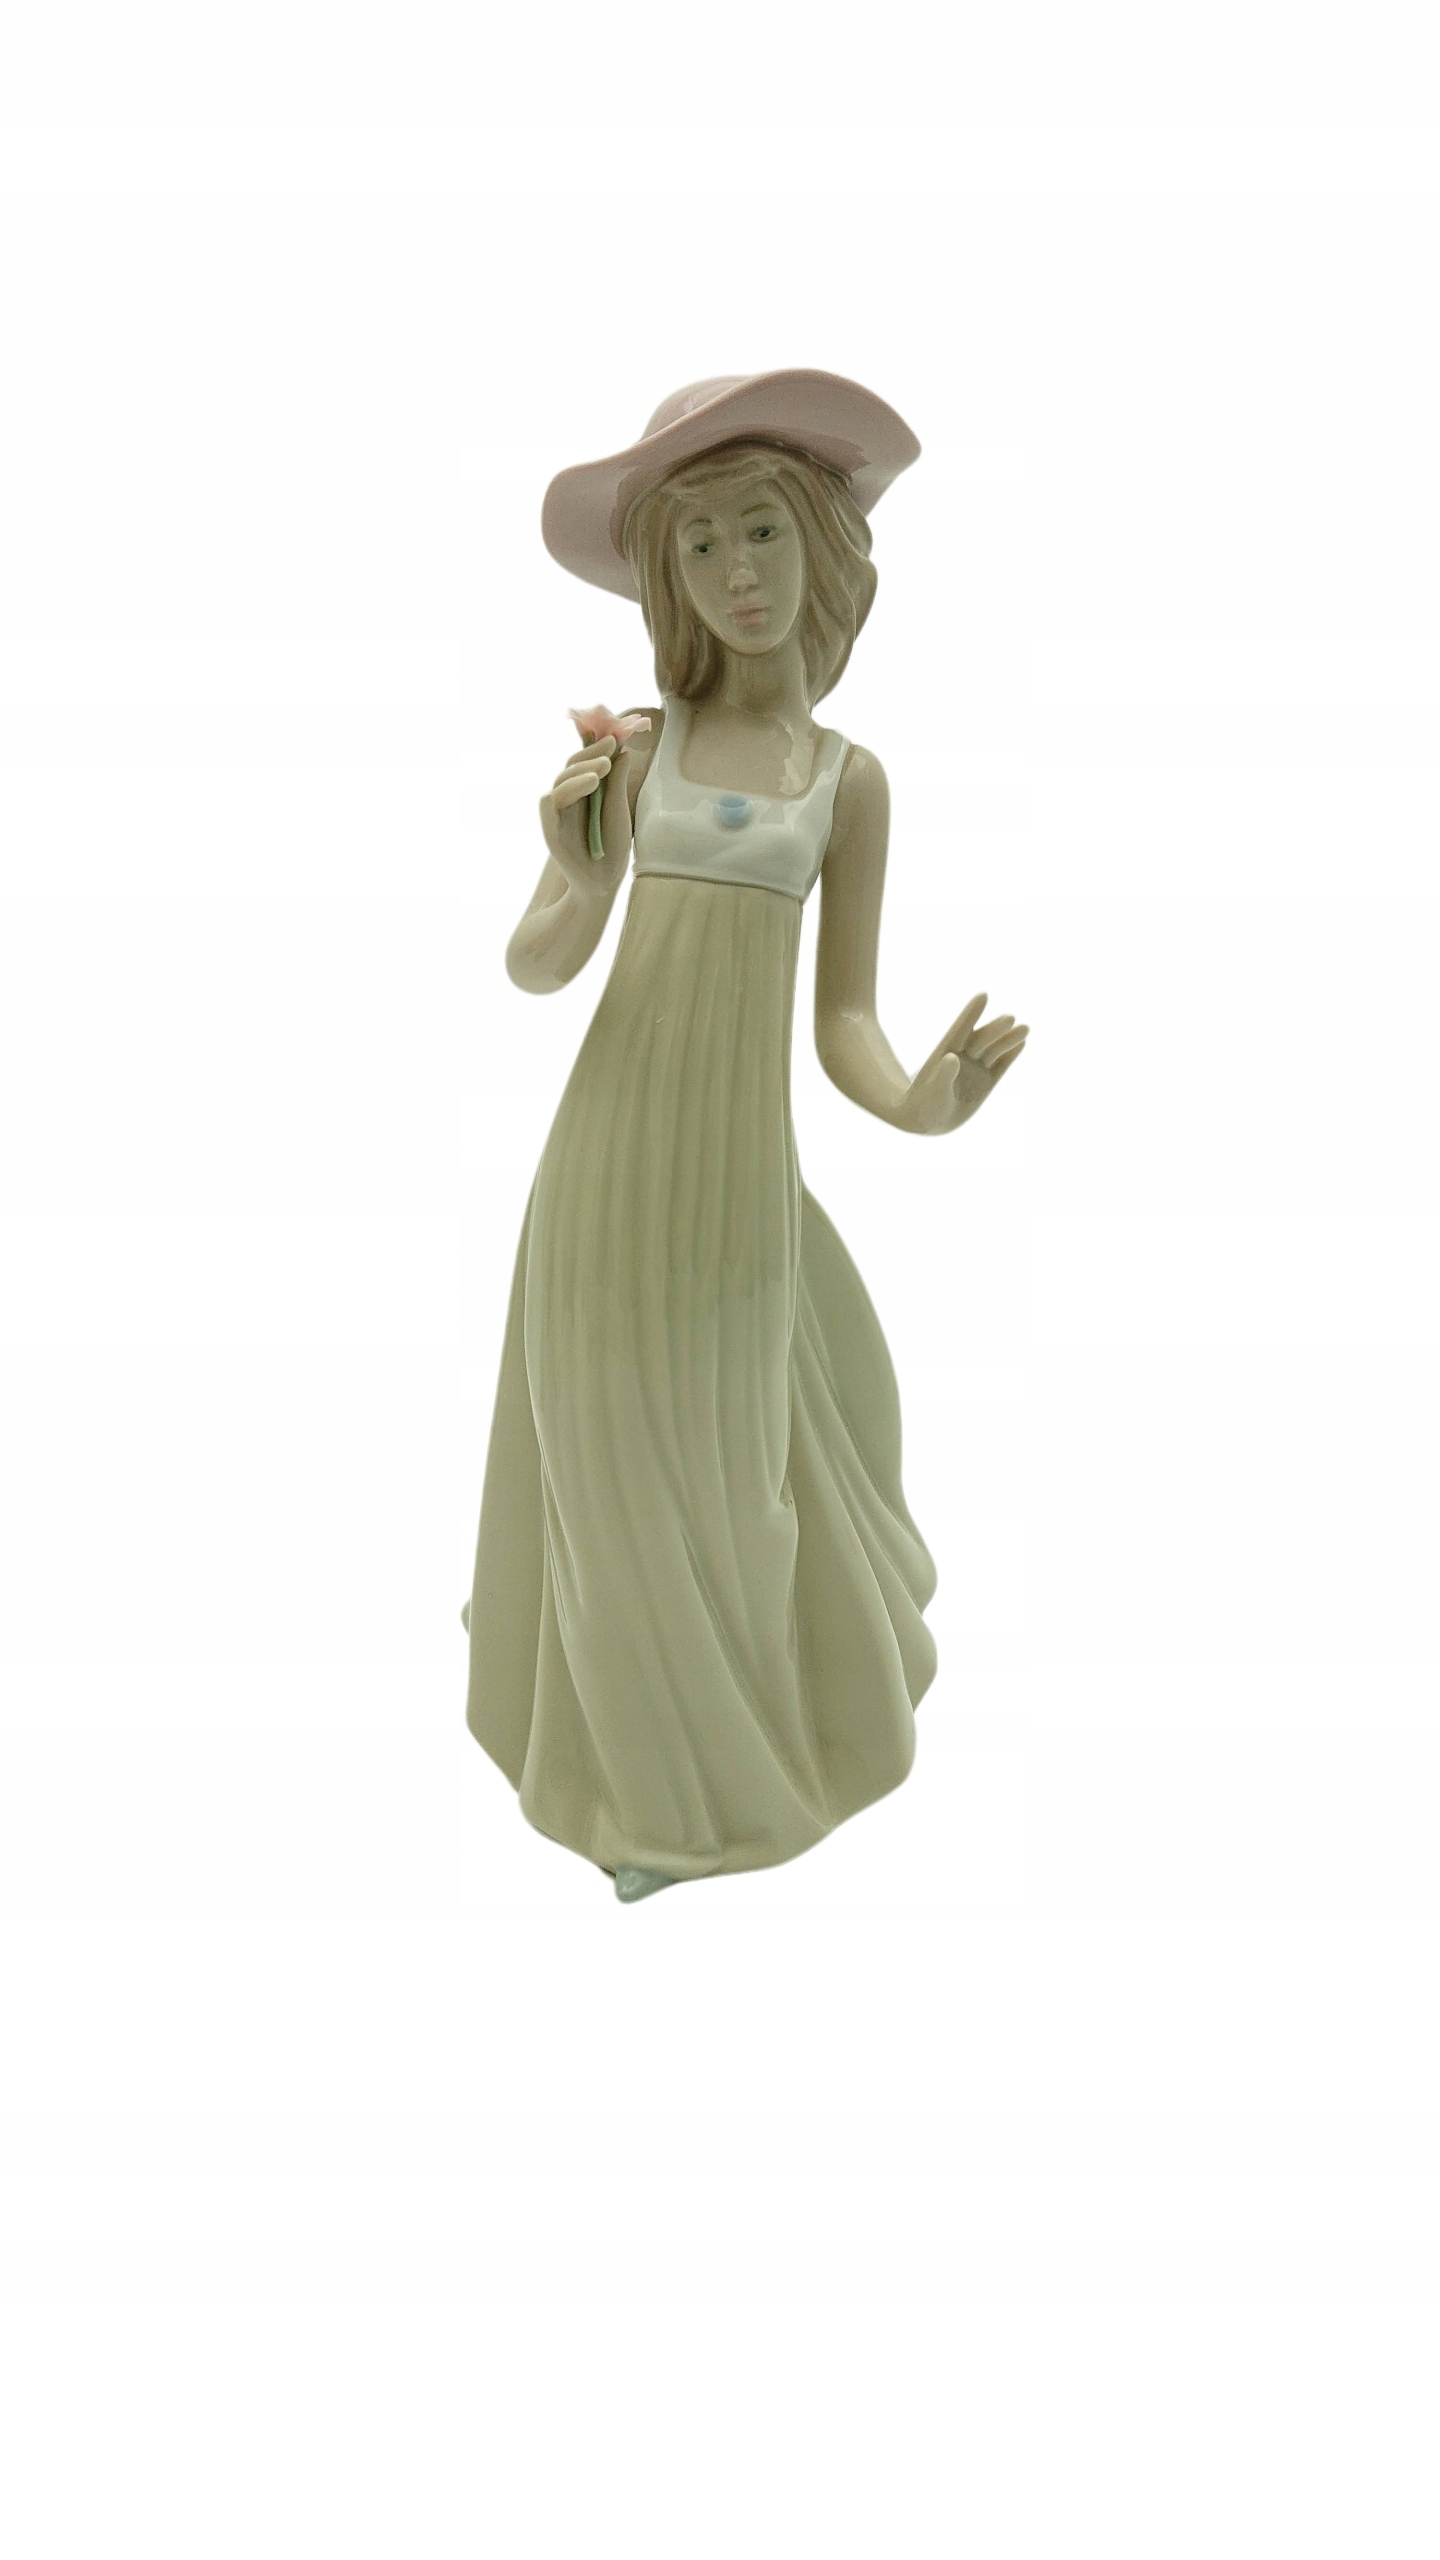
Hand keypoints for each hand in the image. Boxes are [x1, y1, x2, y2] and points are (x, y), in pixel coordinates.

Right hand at [539, 739, 632, 897]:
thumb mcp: (619, 811)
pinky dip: (566, 790)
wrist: (604, 883)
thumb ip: (617, 784)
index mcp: (584, 793)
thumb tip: (623, 751)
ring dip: (580, 771)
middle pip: (571, 767)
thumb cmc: (611, 849)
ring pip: (560, 781)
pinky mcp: (550, 830)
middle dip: (589, 753)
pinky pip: (549, 803)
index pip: (584, 762)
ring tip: (603, 770)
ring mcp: (557, 814)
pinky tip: (589, 784)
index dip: (596, 746)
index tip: (615, 736)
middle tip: (610, 747)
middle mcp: (568, 799)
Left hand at [893, 994, 1028, 1133]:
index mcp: (944, 1053)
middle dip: (995, 1030)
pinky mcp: (985, 1081)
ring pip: (994, 1050)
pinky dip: (1010, 1055)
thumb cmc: (922, 1105)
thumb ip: (942, 1075)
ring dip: (1009, 1040)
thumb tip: (952, 1057)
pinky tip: (1021, 1043)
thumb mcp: (931, 1092)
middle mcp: (961, 1057)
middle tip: (1010, 1018)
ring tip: (1025, 1028)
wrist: (927, 1121)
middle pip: (981, 1039)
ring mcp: (974, 1068)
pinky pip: (1000, 1066)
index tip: (983, 995)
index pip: (960, 1030)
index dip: (971, 1014)